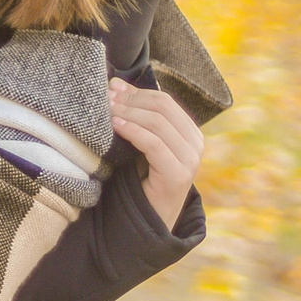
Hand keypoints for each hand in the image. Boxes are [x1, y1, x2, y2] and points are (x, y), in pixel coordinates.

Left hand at [111, 80, 203, 222]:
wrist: (150, 217)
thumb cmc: (142, 177)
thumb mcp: (141, 142)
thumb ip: (135, 116)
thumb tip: (115, 83)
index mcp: (189, 132)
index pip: (164, 101)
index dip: (136, 91)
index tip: (111, 87)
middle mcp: (195, 143)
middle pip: (162, 108)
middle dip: (131, 100)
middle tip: (106, 98)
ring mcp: (190, 159)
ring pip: (158, 123)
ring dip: (129, 113)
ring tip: (107, 111)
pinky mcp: (178, 174)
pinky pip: (154, 144)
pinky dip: (133, 131)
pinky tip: (116, 126)